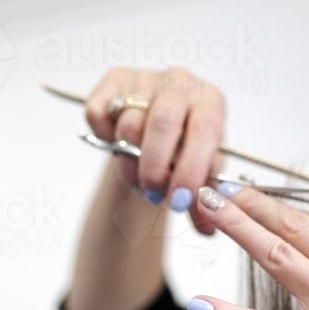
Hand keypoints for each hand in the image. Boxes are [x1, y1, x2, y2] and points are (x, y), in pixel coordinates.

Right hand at [85, 67, 224, 235]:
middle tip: (154, 193)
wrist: (157, 135)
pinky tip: (118, 147)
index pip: (204, 131)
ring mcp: (145, 79)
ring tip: (139, 179)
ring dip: (130, 163)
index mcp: (210, 103)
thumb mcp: (200, 177)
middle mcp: (180, 83)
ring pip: (128, 124)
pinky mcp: (113, 81)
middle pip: (163, 123)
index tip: (180, 201)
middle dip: (156, 168)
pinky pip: (98, 114)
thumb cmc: (184, 154)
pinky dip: (104, 138)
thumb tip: (206, 230)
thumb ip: (203, 201)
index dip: (191, 169)